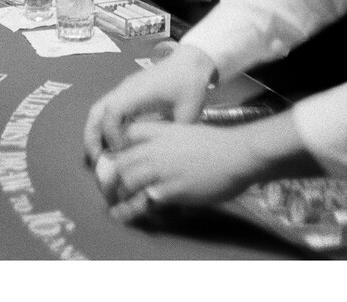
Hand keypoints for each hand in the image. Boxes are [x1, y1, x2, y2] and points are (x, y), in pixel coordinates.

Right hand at [83, 45, 214, 161]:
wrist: (192, 61)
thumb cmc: (190, 84)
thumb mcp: (188, 112)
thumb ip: (172, 134)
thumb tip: (159, 157)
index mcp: (139, 91)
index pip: (113, 111)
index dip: (112, 133)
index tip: (122, 150)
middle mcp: (126, 89)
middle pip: (97, 110)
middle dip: (92, 136)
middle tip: (96, 159)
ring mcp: (125, 89)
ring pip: (99, 109)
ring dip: (95, 131)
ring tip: (100, 154)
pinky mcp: (127, 92)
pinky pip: (109, 109)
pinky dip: (105, 126)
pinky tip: (113, 142)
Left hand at [96, 121, 264, 221]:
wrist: (236, 155)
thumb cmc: (217, 144)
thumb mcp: (186, 131)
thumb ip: (167, 140)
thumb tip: (156, 155)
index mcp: (159, 131)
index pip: (127, 136)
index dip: (118, 149)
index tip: (115, 161)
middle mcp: (154, 149)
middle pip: (121, 162)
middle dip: (112, 178)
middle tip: (110, 190)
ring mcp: (160, 170)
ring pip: (126, 183)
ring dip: (119, 195)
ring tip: (115, 205)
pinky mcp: (168, 191)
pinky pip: (142, 202)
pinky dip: (132, 210)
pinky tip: (124, 215)